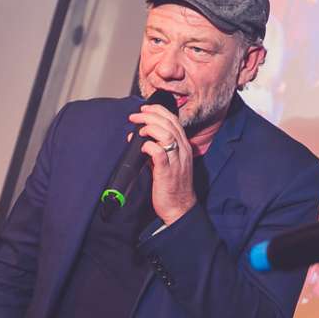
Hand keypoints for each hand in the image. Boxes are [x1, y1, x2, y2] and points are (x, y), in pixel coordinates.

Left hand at [129, 103, 195, 225]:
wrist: (179, 207)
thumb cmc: (171, 186)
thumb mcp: (163, 163)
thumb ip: (151, 149)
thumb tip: (134, 137)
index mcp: (183, 146)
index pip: (174, 120)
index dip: (158, 111)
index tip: (144, 109)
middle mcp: (182, 151)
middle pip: (169, 123)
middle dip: (150, 115)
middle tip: (135, 116)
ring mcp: (176, 161)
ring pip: (166, 134)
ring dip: (150, 128)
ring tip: (139, 130)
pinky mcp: (167, 172)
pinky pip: (159, 152)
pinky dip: (149, 145)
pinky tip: (142, 146)